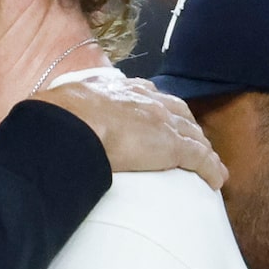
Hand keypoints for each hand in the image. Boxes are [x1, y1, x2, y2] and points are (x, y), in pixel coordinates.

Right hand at [34, 73, 225, 190]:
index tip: (161, 116)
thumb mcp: (65, 102)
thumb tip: (50, 114)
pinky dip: (211, 169)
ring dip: (203, 148)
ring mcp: (162, 122)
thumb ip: (68, 106)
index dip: (159, 108)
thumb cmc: (59, 116)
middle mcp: (147, 100)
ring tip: (208, 161)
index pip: (149, 96)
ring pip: (193, 135)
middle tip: (192, 139)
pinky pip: (200, 159)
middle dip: (187, 125)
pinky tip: (217, 180)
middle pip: (178, 112)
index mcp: (121, 89)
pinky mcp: (172, 146)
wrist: (72, 123)